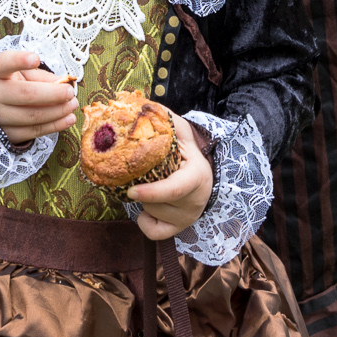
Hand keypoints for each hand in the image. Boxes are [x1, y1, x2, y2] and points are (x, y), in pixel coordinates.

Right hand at [0, 49, 76, 141]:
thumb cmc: (15, 84)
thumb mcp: (25, 74)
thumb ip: (43, 76)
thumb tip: (65, 83)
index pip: (4, 63)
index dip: (19, 61)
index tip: (36, 58)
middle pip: (25, 94)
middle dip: (53, 93)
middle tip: (70, 92)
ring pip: (33, 115)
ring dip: (58, 111)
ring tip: (73, 104)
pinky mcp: (8, 134)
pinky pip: (35, 131)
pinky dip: (55, 125)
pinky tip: (69, 119)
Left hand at [130, 116, 213, 240]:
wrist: (205, 177)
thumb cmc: (187, 153)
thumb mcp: (181, 133)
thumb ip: (163, 118)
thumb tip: (136, 103)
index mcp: (196, 176)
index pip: (174, 189)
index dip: (151, 192)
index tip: (131, 190)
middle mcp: (194, 201)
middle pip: (156, 202)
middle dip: (142, 189)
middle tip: (141, 175)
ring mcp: (187, 217)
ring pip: (152, 213)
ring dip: (143, 200)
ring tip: (150, 185)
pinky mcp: (178, 229)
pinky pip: (154, 233)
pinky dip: (145, 221)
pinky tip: (146, 208)